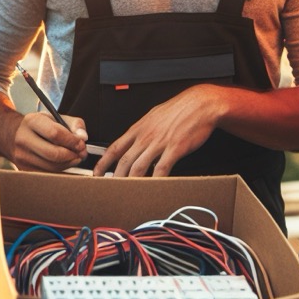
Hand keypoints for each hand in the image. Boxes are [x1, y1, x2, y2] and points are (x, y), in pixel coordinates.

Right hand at [8, 112, 91, 172]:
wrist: (14, 135)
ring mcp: (22, 156)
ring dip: (69, 164)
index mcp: (32, 121)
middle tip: (81, 153)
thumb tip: (83, 137)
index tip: (81, 143)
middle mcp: (23, 139)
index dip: (72, 141)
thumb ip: (74, 124)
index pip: (55, 134)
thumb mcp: (56, 117)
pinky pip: (48, 173)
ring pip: (52, 166)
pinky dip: (61, 170)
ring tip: (75, 157)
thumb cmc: (40, 126)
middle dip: (72, 155)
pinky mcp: (24, 168)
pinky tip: (66, 163)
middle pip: (54, 153)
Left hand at [92, 85, 224, 177]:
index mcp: (139, 128)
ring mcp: (160, 142)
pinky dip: (155, 181)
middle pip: (124, 161)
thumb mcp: (154, 115)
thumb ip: (143, 129)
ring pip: (139, 167)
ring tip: (128, 194)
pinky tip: (153, 188)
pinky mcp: (175, 148)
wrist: (201, 104)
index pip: (115, 147)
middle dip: (115, 178)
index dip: (103, 163)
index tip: (97, 173)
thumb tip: (134, 139)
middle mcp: (146, 136)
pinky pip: (162, 168)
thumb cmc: (180, 109)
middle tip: (110, 189)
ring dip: (131, 182)